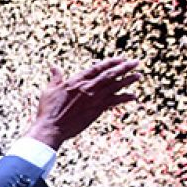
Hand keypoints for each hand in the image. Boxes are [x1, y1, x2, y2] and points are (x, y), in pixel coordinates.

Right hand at [25, 57, 140, 149]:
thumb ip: (55, 77)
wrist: (52, 127)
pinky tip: (133, 96)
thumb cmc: (48, 110)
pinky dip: (124, 98)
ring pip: (115, 86)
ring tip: (138, 75)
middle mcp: (88, 87)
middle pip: (110, 74)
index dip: (110, 62)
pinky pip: (115, 101)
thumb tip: (53, 66)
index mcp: (77, 80)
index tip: (121, 59)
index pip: (97, 68)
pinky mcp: (97, 110)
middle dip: (124, 67)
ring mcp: (94, 98)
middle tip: (135, 62)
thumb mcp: (50, 90)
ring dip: (128, 80)